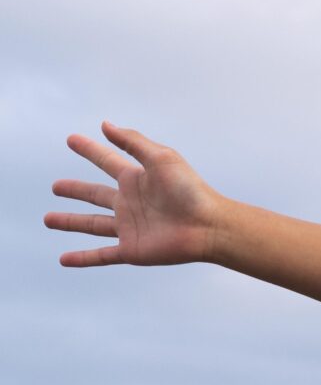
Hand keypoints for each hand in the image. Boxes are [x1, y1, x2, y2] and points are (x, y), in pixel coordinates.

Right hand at [45, 122, 225, 268]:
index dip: (90, 150)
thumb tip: (105, 124)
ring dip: (70, 222)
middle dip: (76, 190)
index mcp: (137, 179)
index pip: (107, 161)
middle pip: (95, 195)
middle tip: (55, 186)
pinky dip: (82, 258)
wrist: (209, 226)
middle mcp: (131, 203)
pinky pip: (101, 255)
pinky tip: (64, 260)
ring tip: (47, 219)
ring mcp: (130, 227)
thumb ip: (133, 142)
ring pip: (92, 225)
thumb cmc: (190, 190)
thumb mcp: (161, 159)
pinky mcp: (132, 249)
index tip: (72, 139)